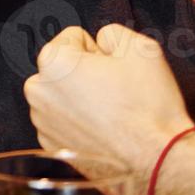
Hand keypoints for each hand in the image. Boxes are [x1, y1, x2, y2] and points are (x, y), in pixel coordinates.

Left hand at [25, 24, 193, 194]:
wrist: (157, 161)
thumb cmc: (148, 107)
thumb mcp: (140, 48)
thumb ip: (112, 33)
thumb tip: (102, 40)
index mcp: (53, 62)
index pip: (74, 37)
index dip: (101, 51)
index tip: (115, 69)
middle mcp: (38, 91)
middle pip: (65, 67)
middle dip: (87, 73)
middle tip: (116, 91)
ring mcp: (42, 122)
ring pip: (64, 94)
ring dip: (83, 98)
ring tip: (113, 114)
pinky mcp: (51, 145)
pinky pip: (65, 121)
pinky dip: (81, 123)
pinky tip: (105, 131)